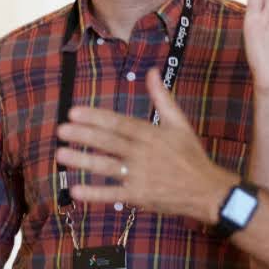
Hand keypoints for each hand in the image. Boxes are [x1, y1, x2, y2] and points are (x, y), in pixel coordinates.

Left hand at [56, 70, 235, 223]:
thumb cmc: (191, 156)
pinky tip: (75, 190)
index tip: (74, 112)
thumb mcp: (179, 123)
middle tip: (61, 129)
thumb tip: (152, 71)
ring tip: (60, 154)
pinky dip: (95, 193)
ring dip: (83, 160)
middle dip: (83, 135)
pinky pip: (113, 195)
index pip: (118, 123)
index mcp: (151, 134)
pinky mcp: (139, 196)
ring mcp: (140, 176)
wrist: (207, 191)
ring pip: (107, 166)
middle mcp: (143, 153)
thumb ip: (162, 97)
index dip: (95, 118)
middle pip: (109, 142)